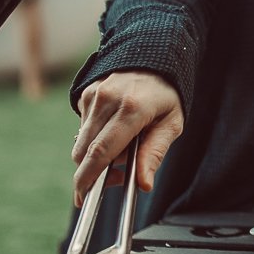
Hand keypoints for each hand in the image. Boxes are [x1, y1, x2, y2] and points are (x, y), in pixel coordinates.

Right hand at [72, 71, 184, 203]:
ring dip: (95, 157)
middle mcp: (107, 100)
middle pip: (84, 151)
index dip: (89, 178)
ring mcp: (93, 96)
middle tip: (114, 180)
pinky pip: (83, 129)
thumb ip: (154, 153)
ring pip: (81, 143)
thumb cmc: (166, 94)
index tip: (83, 198)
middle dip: (91, 175)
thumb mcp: (172, 123)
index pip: (102, 151)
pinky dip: (94, 140)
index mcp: (132, 109)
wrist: (152, 54)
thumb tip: (143, 184)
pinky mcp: (85, 94)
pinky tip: (114, 133)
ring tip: (122, 152)